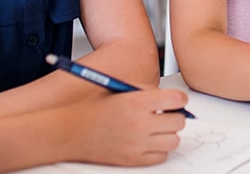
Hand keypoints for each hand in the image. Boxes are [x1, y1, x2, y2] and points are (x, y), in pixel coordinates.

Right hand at [73, 88, 188, 165]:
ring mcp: (137, 143)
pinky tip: (147, 142)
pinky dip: (159, 150)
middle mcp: (139, 123)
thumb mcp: (121, 89)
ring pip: (174, 141)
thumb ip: (148, 92)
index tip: (175, 100)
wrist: (70, 132)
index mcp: (136, 102)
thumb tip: (174, 99)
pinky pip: (162, 156)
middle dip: (174, 116)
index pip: (178, 99)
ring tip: (156, 129)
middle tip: (165, 114)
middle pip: (179, 121)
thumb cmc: (93, 109)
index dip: (179, 99)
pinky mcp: (133, 159)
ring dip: (168, 134)